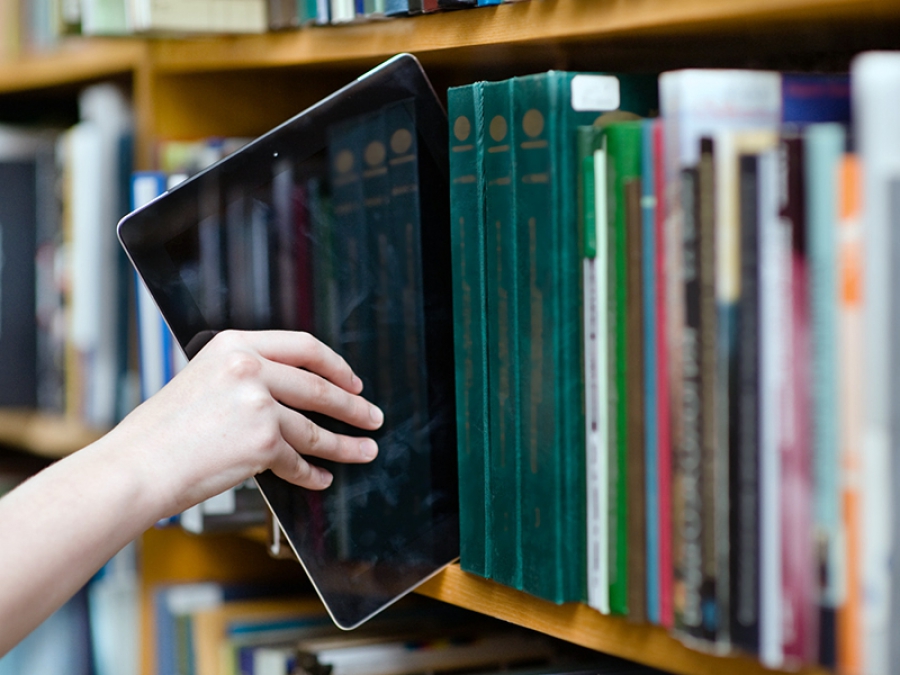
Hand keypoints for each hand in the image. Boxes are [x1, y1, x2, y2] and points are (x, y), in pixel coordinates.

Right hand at [110, 329, 383, 517]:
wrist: (138, 467)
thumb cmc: (161, 431)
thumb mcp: (201, 379)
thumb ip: (245, 377)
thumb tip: (290, 394)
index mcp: (235, 345)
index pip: (303, 345)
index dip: (335, 365)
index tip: (353, 382)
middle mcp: (250, 368)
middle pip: (319, 387)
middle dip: (353, 406)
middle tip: (372, 417)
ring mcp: (259, 405)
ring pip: (315, 429)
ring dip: (345, 444)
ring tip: (365, 451)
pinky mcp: (263, 443)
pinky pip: (298, 461)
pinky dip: (312, 473)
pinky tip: (321, 478)